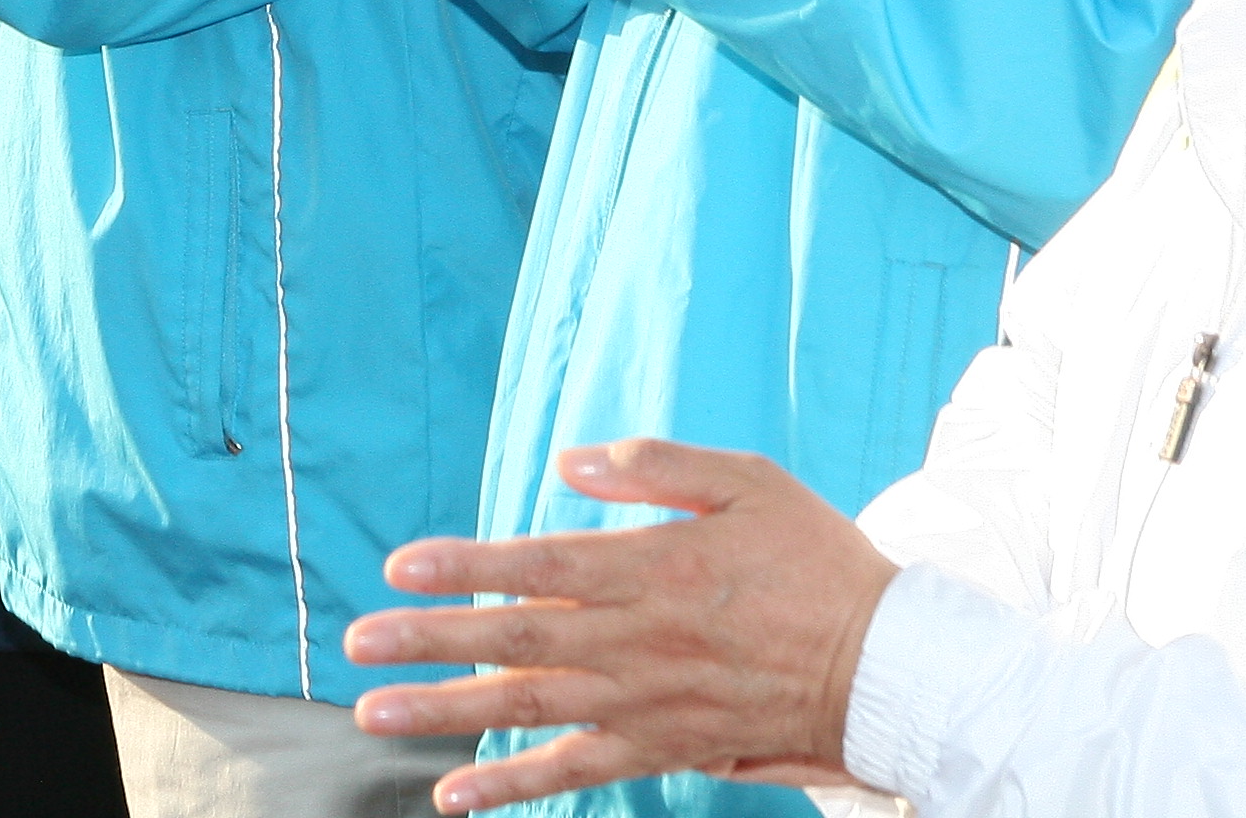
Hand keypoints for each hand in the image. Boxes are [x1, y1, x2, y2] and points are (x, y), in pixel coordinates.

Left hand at [344, 440, 890, 810]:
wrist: (888, 667)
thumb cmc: (816, 561)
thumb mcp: (748, 480)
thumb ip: (655, 467)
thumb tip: (567, 460)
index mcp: (654, 568)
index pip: (539, 565)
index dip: (466, 568)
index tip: (400, 568)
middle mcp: (639, 640)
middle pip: (517, 642)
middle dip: (429, 643)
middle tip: (357, 645)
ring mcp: (647, 702)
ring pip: (531, 710)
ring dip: (447, 714)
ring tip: (375, 714)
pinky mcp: (663, 747)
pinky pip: (577, 770)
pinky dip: (514, 785)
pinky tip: (455, 795)